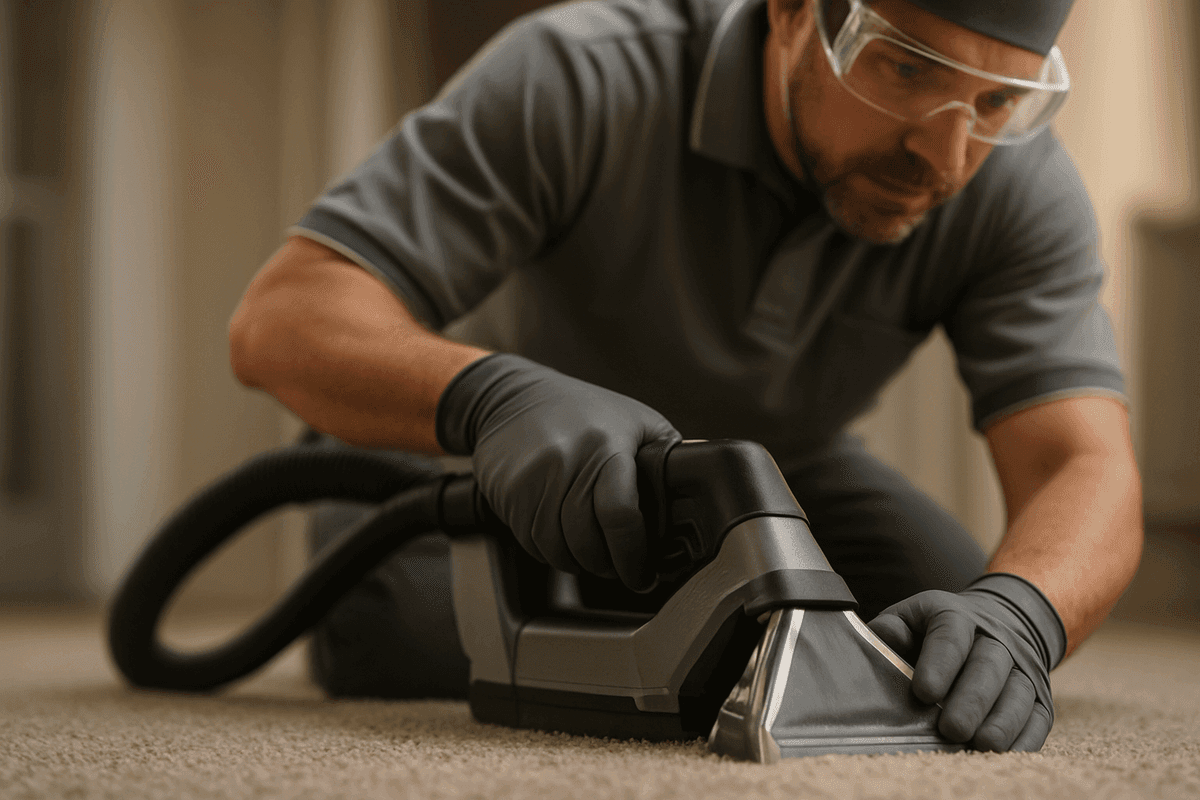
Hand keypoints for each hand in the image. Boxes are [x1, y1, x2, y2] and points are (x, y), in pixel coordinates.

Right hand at [436, 353, 679, 588]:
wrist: (513, 396)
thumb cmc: (582, 410)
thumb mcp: (635, 420)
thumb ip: (666, 455)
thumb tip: (698, 492)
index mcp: (606, 445)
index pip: (621, 515)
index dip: (634, 555)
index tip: (643, 573)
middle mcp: (567, 462)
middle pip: (588, 542)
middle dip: (609, 566)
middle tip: (621, 569)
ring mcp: (533, 480)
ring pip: (559, 550)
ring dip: (580, 564)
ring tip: (594, 556)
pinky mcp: (509, 494)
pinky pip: (533, 543)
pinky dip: (552, 552)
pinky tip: (565, 539)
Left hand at [867, 573, 1066, 751]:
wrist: (994, 624)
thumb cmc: (935, 632)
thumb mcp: (910, 619)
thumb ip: (892, 631)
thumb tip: (883, 640)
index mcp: (956, 616)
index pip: (950, 635)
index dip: (939, 663)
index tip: (923, 692)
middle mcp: (995, 638)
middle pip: (988, 665)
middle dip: (971, 699)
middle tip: (952, 729)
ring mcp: (1022, 666)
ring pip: (1018, 691)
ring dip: (1002, 721)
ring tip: (982, 745)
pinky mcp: (1039, 695)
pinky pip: (1038, 717)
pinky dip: (1025, 737)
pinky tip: (1006, 753)